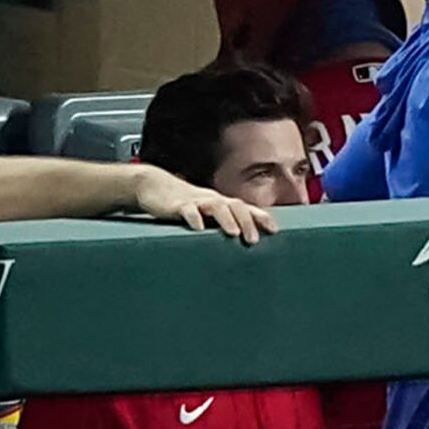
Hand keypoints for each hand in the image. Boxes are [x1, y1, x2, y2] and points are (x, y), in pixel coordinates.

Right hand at [127, 165, 272, 244]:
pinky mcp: (176, 205)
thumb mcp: (207, 213)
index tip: (274, 230)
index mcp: (222, 203)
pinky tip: (198, 227)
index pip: (247, 208)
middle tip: (253, 240)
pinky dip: (193, 217)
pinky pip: (186, 209)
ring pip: (215, 205)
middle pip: (235, 205)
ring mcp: (195, 201)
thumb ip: (223, 224)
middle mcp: (213, 200)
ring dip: (226, 219)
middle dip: (247, 222)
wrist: (154, 186)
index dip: (261, 217)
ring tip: (233, 233)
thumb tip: (242, 242)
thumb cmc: (185, 203)